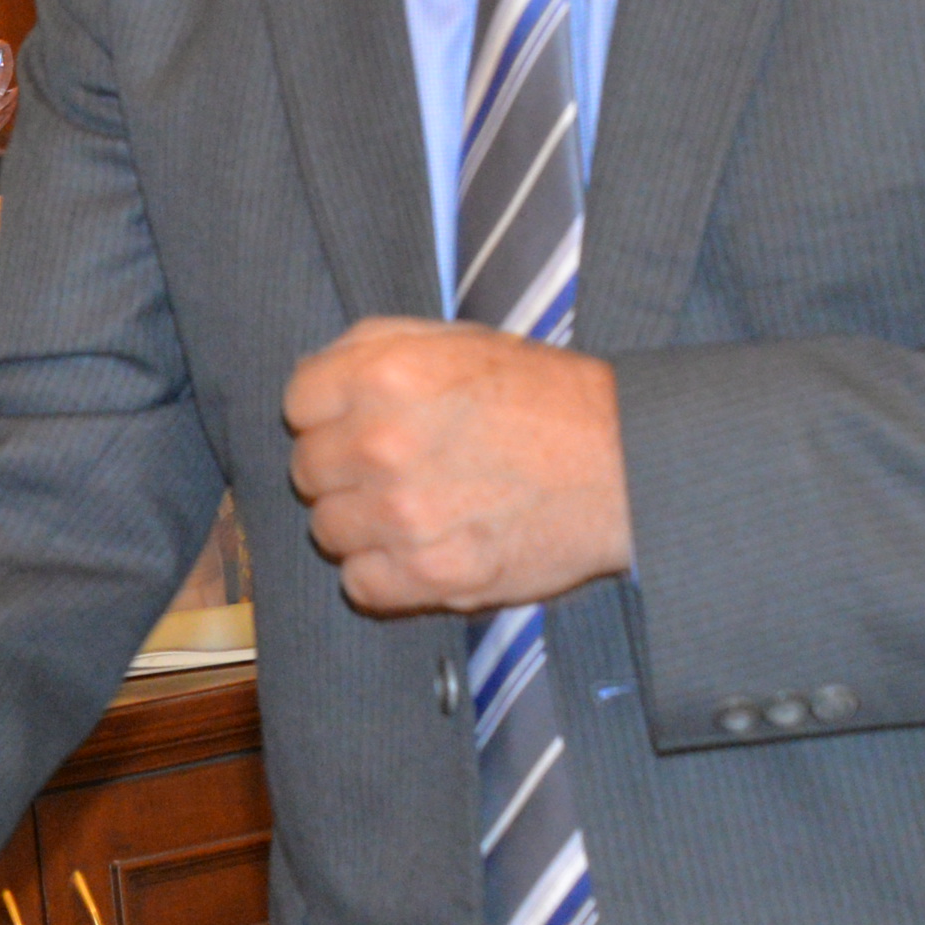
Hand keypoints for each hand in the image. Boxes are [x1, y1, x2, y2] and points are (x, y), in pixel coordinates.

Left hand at [285, 317, 629, 613]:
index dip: (330, 414)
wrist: (626, 465)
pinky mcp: (431, 575)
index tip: (362, 423)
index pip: (298, 404)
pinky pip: (359, 584)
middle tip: (399, 470)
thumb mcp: (456, 340)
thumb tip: (311, 381)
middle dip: (344, 471)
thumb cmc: (544, 398)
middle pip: (307, 470)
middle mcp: (383, 443)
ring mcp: (404, 514)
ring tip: (417, 511)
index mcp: (384, 375)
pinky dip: (384, 576)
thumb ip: (372, 348)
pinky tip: (423, 551)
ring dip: (363, 526)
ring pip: (328, 530)